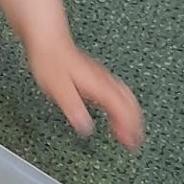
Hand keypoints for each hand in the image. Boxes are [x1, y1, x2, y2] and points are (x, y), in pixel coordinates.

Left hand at [29, 39, 143, 148]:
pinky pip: (117, 92)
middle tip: (135, 141)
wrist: (47, 40)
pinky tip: (116, 111)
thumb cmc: (51, 61)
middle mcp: (104, 81)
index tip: (131, 142)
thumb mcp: (58, 89)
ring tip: (130, 130)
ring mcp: (102, 77)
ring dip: (131, 114)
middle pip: (129, 103)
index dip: (128, 127)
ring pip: (126, 96)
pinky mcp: (96, 76)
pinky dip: (122, 105)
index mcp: (99, 86)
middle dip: (135, 123)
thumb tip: (85, 127)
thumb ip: (73, 108)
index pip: (122, 109)